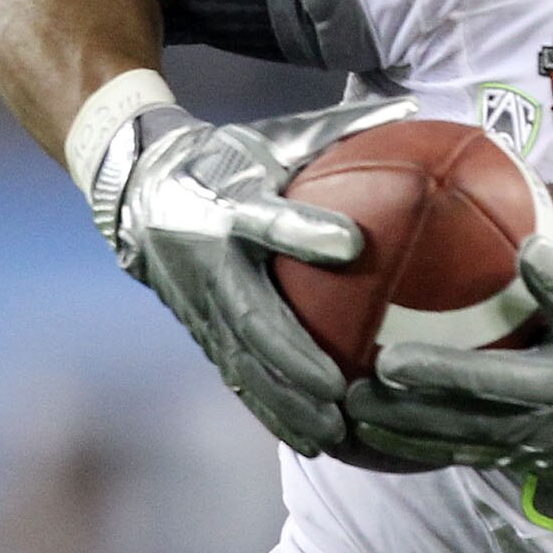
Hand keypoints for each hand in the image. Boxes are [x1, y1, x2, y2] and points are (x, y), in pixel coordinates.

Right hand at [94, 95, 417, 454]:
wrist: (137, 188)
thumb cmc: (227, 158)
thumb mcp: (275, 136)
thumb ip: (341, 130)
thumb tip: (415, 110)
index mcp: (229, 203)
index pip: (268, 216)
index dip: (305, 229)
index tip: (352, 246)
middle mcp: (208, 258)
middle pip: (249, 316)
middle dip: (293, 359)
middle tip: (343, 390)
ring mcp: (198, 302)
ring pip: (240, 361)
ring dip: (284, 402)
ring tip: (333, 434)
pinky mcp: (200, 331)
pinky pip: (237, 377)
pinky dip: (273, 410)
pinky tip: (316, 441)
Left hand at [352, 202, 552, 517]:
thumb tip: (552, 204)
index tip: (530, 251)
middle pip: (495, 383)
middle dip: (440, 375)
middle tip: (388, 362)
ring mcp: (534, 434)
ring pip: (462, 428)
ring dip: (407, 419)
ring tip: (355, 404)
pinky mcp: (514, 458)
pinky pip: (456, 453)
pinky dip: (411, 444)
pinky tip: (369, 433)